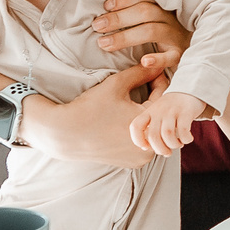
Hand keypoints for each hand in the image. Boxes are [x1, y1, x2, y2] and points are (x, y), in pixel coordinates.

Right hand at [20, 65, 161, 168]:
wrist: (65, 134)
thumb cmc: (90, 107)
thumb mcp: (116, 85)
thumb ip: (141, 73)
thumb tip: (158, 65)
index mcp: (147, 124)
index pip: (163, 98)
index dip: (158, 83)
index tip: (153, 73)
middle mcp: (149, 144)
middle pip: (159, 117)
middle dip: (155, 101)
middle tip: (148, 86)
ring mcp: (142, 157)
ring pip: (153, 132)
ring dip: (149, 118)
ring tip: (139, 103)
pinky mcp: (133, 163)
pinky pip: (144, 145)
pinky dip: (141, 134)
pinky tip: (129, 122)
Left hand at [94, 0, 189, 61]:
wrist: (197, 53)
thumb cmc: (165, 35)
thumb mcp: (154, 19)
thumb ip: (136, 11)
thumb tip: (105, 6)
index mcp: (164, 6)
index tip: (106, 6)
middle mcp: (171, 19)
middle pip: (145, 12)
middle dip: (118, 18)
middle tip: (97, 26)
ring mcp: (176, 37)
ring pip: (152, 31)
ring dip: (125, 37)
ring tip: (104, 44)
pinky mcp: (179, 55)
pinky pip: (170, 57)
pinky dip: (157, 59)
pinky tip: (143, 61)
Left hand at [130, 88, 214, 155]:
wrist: (189, 91)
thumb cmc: (171, 109)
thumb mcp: (157, 115)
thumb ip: (151, 129)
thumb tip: (147, 148)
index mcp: (149, 112)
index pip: (136, 126)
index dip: (138, 140)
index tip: (146, 147)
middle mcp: (159, 111)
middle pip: (153, 136)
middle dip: (160, 149)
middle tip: (167, 152)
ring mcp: (172, 111)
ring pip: (167, 134)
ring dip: (173, 145)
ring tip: (178, 145)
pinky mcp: (186, 112)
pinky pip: (183, 130)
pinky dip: (186, 139)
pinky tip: (187, 139)